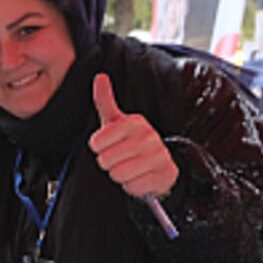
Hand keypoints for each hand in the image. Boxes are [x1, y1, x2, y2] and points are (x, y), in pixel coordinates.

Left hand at [89, 73, 177, 197]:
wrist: (157, 163)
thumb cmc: (129, 142)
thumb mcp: (115, 122)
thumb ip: (105, 100)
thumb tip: (100, 76)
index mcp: (135, 122)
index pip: (97, 142)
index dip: (97, 148)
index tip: (106, 145)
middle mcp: (149, 136)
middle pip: (105, 160)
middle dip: (107, 163)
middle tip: (118, 158)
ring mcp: (160, 156)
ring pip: (118, 174)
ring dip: (118, 175)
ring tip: (128, 167)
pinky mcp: (165, 175)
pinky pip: (133, 187)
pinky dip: (132, 186)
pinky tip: (139, 177)